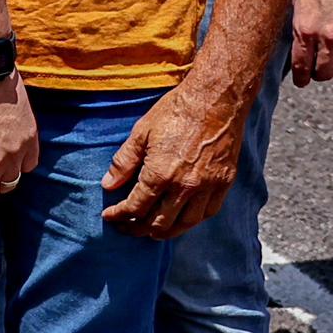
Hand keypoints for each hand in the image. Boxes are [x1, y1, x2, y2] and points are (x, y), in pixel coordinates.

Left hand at [101, 80, 250, 238]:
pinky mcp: (224, 183)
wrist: (216, 101)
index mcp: (160, 174)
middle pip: (159, 223)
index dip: (119, 216)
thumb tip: (108, 185)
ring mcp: (208, 187)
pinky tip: (180, 219)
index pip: (135, 208)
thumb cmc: (175, 113)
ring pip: (185, 224)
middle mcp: (185, 187)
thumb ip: (124, 163)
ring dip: (165, 231)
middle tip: (126, 227)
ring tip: (151, 231)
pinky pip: (207, 213)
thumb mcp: (140, 134)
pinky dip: (191, 221)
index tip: (109, 216)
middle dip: (138, 229)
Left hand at [287, 0, 332, 86]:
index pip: (302, 66)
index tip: (302, 82)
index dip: (302, 78)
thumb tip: (298, 50)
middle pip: (326, 72)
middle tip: (320, 70)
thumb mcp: (298, 3)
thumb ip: (299, 29)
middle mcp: (329, 35)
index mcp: (305, 29)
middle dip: (320, 74)